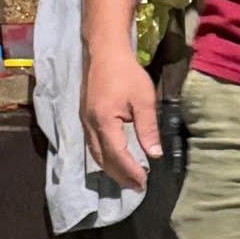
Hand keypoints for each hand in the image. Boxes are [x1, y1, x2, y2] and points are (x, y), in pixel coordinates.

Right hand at [82, 44, 161, 189]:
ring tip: (128, 179)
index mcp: (104, 121)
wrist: (104, 51)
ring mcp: (84, 121)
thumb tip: (154, 155)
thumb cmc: (126, 73)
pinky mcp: (85, 117)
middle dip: (120, 176)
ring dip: (111, 170)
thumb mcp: (144, 100)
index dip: (130, 172)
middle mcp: (89, 124)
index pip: (117, 155)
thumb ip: (147, 128)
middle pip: (103, 159)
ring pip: (95, 154)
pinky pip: (92, 145)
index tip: (144, 183)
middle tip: (137, 187)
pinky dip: (104, 158)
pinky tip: (116, 161)